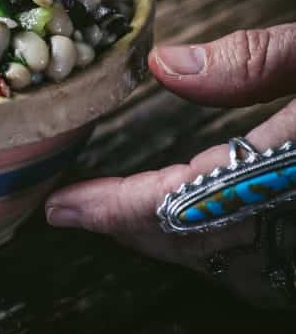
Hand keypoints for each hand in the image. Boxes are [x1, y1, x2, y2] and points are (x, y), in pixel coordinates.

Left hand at [45, 24, 295, 307]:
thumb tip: (162, 67)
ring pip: (227, 268)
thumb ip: (251, 62)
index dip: (114, 209)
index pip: (182, 207)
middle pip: (196, 245)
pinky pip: (259, 271)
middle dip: (128, 225)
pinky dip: (214, 247)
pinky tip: (193, 223)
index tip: (59, 207)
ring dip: (168, 239)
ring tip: (115, 209)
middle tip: (72, 207)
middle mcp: (293, 226)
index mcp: (287, 178)